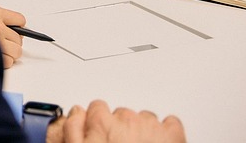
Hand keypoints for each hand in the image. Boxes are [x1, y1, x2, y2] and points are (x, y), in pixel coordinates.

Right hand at [0, 4, 23, 67]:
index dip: (16, 26)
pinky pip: (9, 62)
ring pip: (16, 52)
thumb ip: (0, 17)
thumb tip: (18, 28)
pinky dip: (3, 62)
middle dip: (12, 42)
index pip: (20, 20)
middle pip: (19, 39)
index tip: (13, 30)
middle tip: (0, 41)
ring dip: (9, 53)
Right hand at [48, 100, 185, 142]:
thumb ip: (73, 129)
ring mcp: (151, 127)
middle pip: (122, 114)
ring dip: (143, 131)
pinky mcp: (172, 136)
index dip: (100, 124)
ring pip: (146, 118)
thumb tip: (77, 113)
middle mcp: (126, 120)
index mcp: (102, 123)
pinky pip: (171, 123)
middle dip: (122, 129)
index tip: (103, 135)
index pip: (98, 108)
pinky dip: (167, 131)